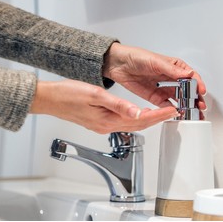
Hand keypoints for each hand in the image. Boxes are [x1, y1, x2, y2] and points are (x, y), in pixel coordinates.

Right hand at [30, 79, 178, 133]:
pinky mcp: (99, 123)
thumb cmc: (68, 94)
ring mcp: (102, 126)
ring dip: (148, 120)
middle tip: (172, 112)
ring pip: (132, 126)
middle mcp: (107, 126)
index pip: (141, 120)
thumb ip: (118, 105)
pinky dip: (135, 119)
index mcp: (108, 120)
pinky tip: (138, 113)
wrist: (49, 99)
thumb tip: (138, 113)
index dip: (159, 115)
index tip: (172, 111)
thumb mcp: (94, 95)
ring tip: (161, 113)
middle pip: (139, 126)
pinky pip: (123, 124)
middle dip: (158, 119)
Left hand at [103, 43, 205, 111]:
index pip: (191, 76)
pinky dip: (173, 110)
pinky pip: (167, 106)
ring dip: (187, 106)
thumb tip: (188, 73)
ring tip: (193, 113)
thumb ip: (172, 70)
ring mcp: (164, 88)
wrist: (118, 64)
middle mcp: (172, 78)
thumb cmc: (136, 57)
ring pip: (180, 99)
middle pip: (188, 90)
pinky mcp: (155, 97)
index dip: (198, 84)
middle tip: (200, 106)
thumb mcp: (155, 61)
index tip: (202, 91)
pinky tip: (178, 114)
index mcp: (175, 67)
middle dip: (196, 99)